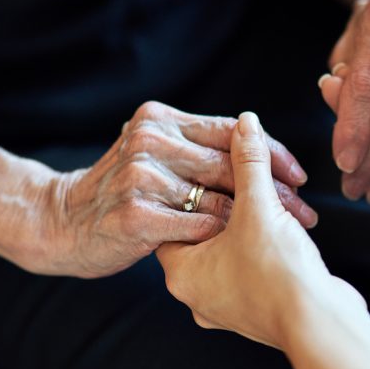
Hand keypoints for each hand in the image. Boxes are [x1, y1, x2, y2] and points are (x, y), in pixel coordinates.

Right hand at [42, 102, 316, 277]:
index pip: (231, 130)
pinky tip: (242, 249)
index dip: (272, 152)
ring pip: (219, 196)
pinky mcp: (135, 213)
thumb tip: (260, 150)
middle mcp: (150, 139)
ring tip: (288, 233)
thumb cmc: (122, 194)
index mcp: (160, 119)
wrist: (63, 224)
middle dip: (276, 189)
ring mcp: (141, 175)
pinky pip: (197, 225)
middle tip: (306, 210)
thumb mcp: (155, 156)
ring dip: (259, 219)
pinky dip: (223, 237)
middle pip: (231, 163)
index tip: (300, 176)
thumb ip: (196, 148)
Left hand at [157, 112, 364, 348]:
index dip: (193, 188)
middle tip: (241, 182)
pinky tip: (282, 235)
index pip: (171, 219)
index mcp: (181, 274)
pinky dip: (264, 251)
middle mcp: (196, 295)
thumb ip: (248, 162)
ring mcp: (226, 308)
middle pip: (202, 235)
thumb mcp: (259, 207)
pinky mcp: (255, 312)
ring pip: (229, 254)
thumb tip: (244, 123)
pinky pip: (250, 272)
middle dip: (226, 206)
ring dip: (248, 228)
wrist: (321, 325)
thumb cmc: (280, 271)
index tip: (210, 169)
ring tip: (268, 207)